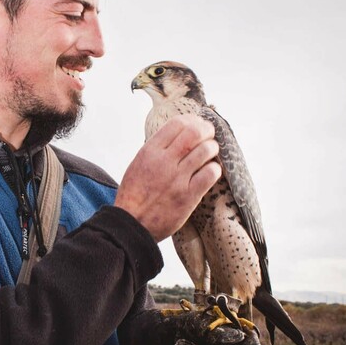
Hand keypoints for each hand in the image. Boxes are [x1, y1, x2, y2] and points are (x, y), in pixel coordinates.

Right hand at [114, 114, 220, 241]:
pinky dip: (214, 169)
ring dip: (212, 149)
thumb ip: (156, 150)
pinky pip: (210, 173)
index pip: (177, 124)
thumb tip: (176, 136)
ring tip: (210, 153)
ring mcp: (178, 178)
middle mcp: (164, 161)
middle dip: (207, 130)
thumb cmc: (134, 196)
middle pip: (195, 132)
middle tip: (210, 134)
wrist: (132, 224)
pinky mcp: (188, 196)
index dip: (192, 120)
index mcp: (149, 152)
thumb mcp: (137, 164)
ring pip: (206, 150)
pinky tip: (210, 172)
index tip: (196, 124)